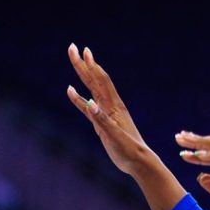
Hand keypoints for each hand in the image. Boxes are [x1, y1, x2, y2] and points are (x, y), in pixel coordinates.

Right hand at [66, 44, 160, 177]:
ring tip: (75, 61)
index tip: (82, 51)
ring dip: (83, 75)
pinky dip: (79, 98)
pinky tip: (71, 92)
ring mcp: (105, 113)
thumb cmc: (129, 149)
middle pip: (94, 80)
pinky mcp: (102, 123)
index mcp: (114, 105)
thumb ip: (102, 120)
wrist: (138, 161)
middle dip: (83, 64)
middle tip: (72, 48)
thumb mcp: (115, 135)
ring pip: (91, 90)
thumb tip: (90, 104)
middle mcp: (110, 105)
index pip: (101, 80)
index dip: (91, 65)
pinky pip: (87, 107)